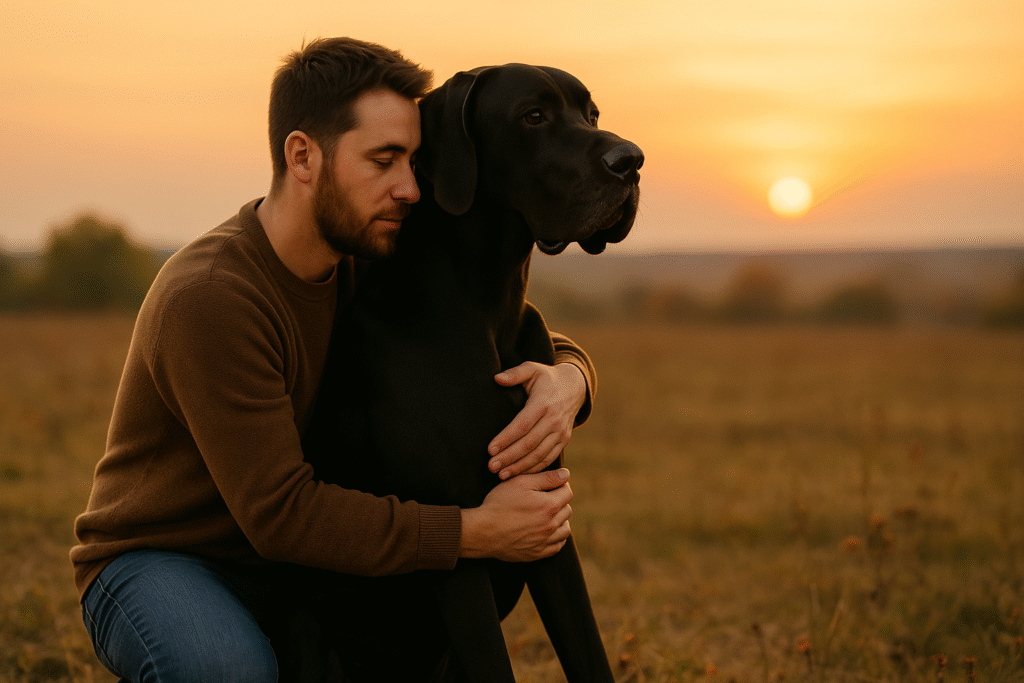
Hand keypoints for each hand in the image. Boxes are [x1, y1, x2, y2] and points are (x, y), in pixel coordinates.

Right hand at [460, 469, 572, 561]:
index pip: (567, 492)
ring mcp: (545, 541)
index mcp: (548, 506)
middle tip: (544, 499)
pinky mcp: (538, 553)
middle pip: (567, 509)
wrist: (483, 532)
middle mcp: (551, 525)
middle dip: (559, 501)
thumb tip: (566, 474)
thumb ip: (546, 478)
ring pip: (565, 529)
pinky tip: (546, 531)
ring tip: (547, 515)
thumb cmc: (499, 504)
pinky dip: (556, 537)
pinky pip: (557, 545)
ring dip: (560, 520)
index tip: (550, 485)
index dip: (560, 485)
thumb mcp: (520, 483)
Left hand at [487, 362, 586, 479]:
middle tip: (491, 466)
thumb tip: (497, 379)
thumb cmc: (547, 377)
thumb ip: (515, 373)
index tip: (489, 450)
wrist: (575, 386)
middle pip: (529, 444)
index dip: (506, 439)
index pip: (522, 425)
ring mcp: (561, 432)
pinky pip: (549, 458)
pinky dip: (534, 468)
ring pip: (538, 454)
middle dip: (509, 457)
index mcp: (543, 403)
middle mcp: (554, 420)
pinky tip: (519, 473)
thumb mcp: (532, 369)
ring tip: (501, 475)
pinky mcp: (564, 440)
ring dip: (520, 466)